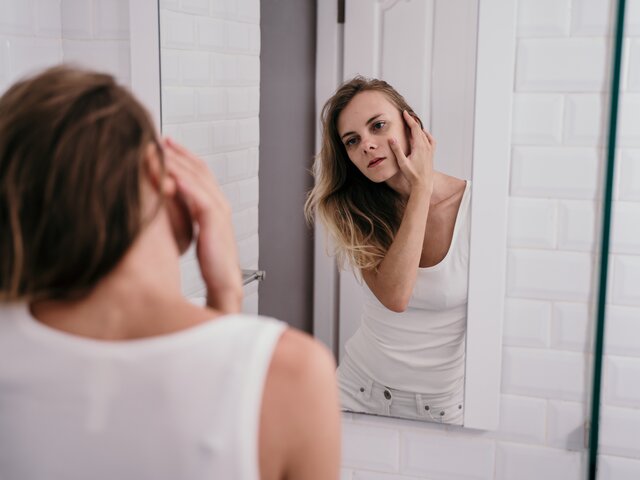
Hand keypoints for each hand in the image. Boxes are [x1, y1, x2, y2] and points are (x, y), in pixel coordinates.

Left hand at [163, 137, 242, 313]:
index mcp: (214, 205)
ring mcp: (220, 212)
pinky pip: (200, 198)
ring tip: (158, 152)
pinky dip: (186, 185)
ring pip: (198, 179)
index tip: (161, 144)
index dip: (181, 156)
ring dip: (177, 163)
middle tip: (156, 139)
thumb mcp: (192, 232)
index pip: (199, 172)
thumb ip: (182, 215)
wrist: (223, 284)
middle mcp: (219, 204)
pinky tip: (171, 177)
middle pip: (199, 169)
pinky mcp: (216, 223)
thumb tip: (160, 204)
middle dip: (177, 153)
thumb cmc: (208, 264)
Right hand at [388, 110, 434, 193]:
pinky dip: (426, 135)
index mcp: (420, 146)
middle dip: (412, 121)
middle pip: (419, 129)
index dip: (409, 119)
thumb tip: (392, 138)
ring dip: (418, 128)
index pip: (415, 128)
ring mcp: (430, 150)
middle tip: (406, 116)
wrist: (423, 184)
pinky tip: (423, 135)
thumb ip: (397, 150)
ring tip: (412, 124)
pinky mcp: (431, 154)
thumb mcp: (402, 162)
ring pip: (424, 134)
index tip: (405, 113)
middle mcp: (426, 146)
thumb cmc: (412, 175)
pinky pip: (430, 140)